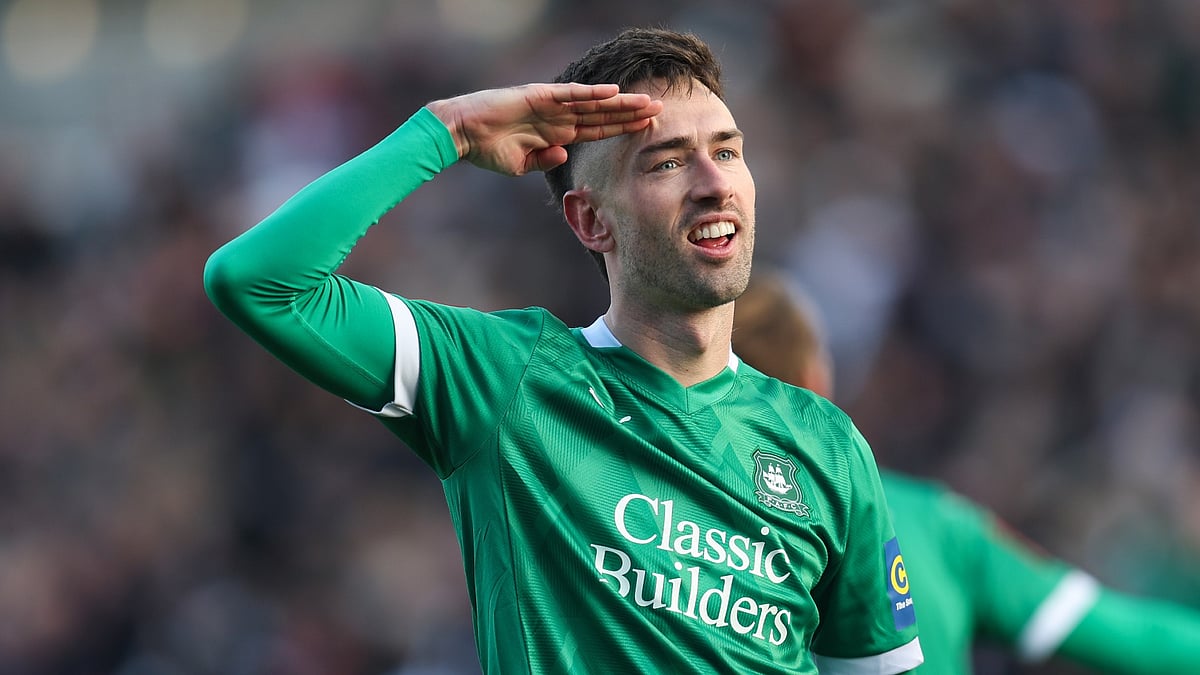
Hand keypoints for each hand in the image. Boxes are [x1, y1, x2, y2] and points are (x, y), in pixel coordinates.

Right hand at [426, 83, 661, 175]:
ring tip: (647, 102)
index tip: (646, 130)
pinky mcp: (539, 96)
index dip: (621, 130)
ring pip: (594, 104)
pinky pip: (571, 94)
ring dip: (620, 103)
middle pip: (603, 116)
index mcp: (557, 135)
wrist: (462, 135)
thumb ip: (545, 160)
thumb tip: (565, 155)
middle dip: (631, 114)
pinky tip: (613, 92)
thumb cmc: (487, 151)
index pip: (597, 132)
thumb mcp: (521, 164)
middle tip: (660, 110)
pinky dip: (592, 93)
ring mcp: (551, 105)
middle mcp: (559, 118)